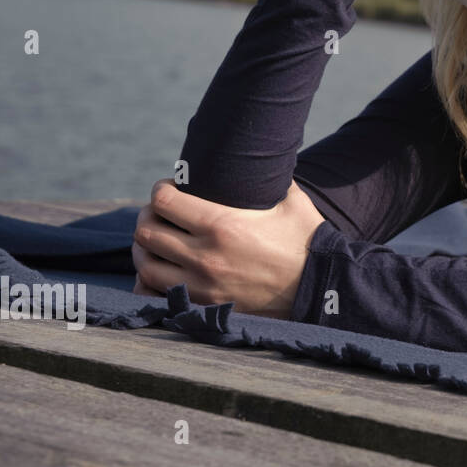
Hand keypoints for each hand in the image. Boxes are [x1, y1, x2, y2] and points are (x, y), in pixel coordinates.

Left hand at [131, 178, 326, 319]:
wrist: (320, 288)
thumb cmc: (307, 241)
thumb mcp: (292, 201)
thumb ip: (272, 178)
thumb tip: (262, 160)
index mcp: (222, 224)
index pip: (164, 202)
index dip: (160, 190)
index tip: (169, 187)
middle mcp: (205, 255)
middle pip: (147, 232)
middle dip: (148, 216)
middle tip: (160, 212)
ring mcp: (201, 284)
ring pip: (146, 265)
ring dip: (146, 249)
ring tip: (158, 240)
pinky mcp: (205, 305)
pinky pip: (157, 296)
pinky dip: (151, 283)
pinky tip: (162, 271)